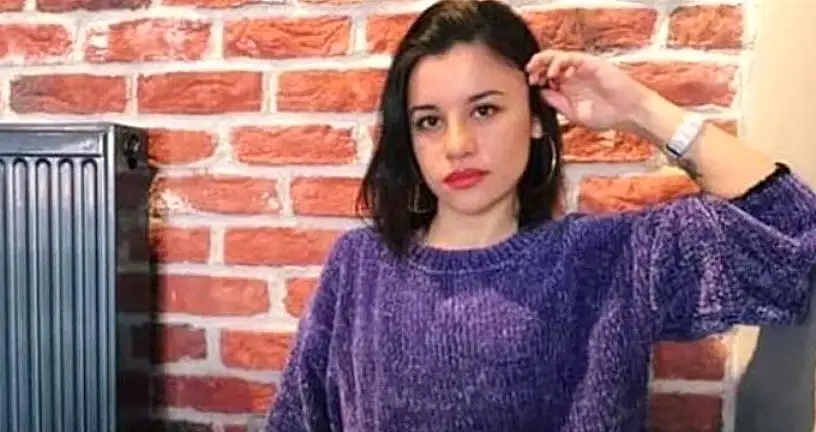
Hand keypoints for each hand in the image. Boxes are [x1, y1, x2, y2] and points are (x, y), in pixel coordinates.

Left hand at [525, 50, 652, 130]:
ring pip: (560, 56)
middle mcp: (573, 75)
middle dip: (537, 65)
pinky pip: (575, 58)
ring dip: (547, 62)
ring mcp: (583, 68)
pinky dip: (564, 63)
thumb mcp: (574, 113)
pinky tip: (560, 74)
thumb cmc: (606, 115)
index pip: (545, 75)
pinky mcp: (593, 64)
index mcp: (567, 86)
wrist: (629, 114)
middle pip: (549, 62)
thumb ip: (557, 103)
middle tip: (530, 73)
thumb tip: (539, 93)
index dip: (535, 77)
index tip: (529, 84)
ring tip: (543, 73)